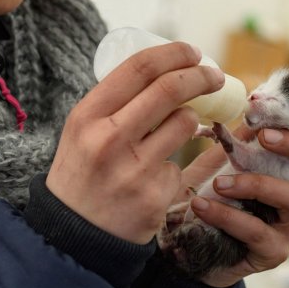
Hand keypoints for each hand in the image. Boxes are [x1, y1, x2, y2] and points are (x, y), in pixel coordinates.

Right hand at [46, 42, 224, 242]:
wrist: (73, 235)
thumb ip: (114, 103)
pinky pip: (178, 166)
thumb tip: (164, 69)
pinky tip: (149, 181)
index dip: (174, 53)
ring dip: (189, 121)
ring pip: (185, 124)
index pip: (139, 68)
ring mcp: (134, 169)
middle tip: (215, 76)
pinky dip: (170, 167)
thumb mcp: (82, 131)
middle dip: (201, 76)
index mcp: (87, 115)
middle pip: (170, 88)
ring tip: (174, 132)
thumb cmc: (82, 173)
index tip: (193, 52)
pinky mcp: (155, 196)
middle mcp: (109, 139)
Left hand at [180, 79, 288, 287]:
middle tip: (264, 135)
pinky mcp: (271, 252)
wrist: (182, 253)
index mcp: (283, 168)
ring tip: (219, 182)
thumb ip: (233, 138)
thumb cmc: (204, 202)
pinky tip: (201, 207)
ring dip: (255, 183)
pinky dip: (228, 215)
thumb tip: (240, 99)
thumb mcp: (216, 163)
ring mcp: (286, 225)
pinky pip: (257, 230)